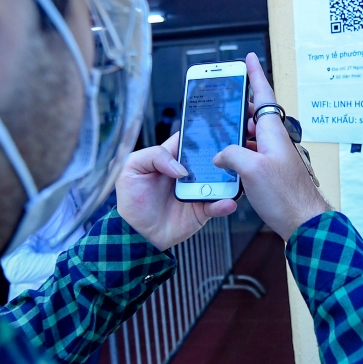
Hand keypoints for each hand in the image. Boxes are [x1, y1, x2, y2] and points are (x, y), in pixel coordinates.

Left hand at [116, 132, 236, 251]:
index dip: (200, 133)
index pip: (188, 140)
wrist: (136, 233)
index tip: (212, 130)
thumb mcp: (132, 168)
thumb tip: (181, 168)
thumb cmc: (131, 199)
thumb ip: (154, 156)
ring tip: (232, 178)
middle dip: (220, 155)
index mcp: (170, 158)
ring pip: (218, 180)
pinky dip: (224, 204)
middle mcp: (186, 173)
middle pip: (209, 158)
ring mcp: (195, 191)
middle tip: (229, 154)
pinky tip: (226, 201)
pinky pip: (217, 205)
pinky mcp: (201, 210)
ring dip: (226, 178)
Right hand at [214, 53, 331, 240]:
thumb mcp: (252, 171)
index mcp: (273, 133)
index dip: (255, 75)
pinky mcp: (273, 171)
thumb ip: (232, 155)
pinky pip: (254, 153)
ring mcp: (275, 156)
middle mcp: (276, 141)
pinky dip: (240, 152)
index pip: (263, 95)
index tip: (249, 59)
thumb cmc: (285, 197)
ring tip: (220, 133)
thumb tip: (221, 155)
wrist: (304, 222)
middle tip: (224, 100)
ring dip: (238, 132)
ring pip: (254, 135)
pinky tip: (229, 162)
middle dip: (239, 105)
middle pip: (257, 113)